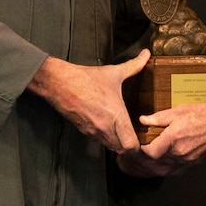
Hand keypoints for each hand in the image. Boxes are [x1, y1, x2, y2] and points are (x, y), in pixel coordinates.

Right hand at [29, 50, 149, 152]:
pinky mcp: (84, 131)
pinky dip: (106, 139)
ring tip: (124, 135)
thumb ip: (134, 65)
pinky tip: (109, 129)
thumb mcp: (114, 72)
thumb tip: (146, 54)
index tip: (143, 140)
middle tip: (136, 139)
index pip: (131, 145)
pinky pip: (99, 141)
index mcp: (116, 116)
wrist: (59, 83)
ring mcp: (93, 131)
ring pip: (110, 147)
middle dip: (130, 147)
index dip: (139, 147)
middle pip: (122, 150)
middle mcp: (106, 128)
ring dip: (118, 144)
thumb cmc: (86, 79)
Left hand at [122, 102, 205, 176]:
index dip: (140, 151)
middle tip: (133, 159)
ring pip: (163, 171)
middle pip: (154, 165)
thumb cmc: (205, 116)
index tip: (136, 146)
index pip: (149, 153)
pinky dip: (163, 170)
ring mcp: (186, 160)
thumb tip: (144, 120)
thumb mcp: (178, 110)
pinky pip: (174, 171)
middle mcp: (178, 153)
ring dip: (151, 169)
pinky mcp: (192, 163)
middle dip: (141, 163)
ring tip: (141, 165)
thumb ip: (159, 117)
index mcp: (173, 139)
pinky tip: (159, 167)